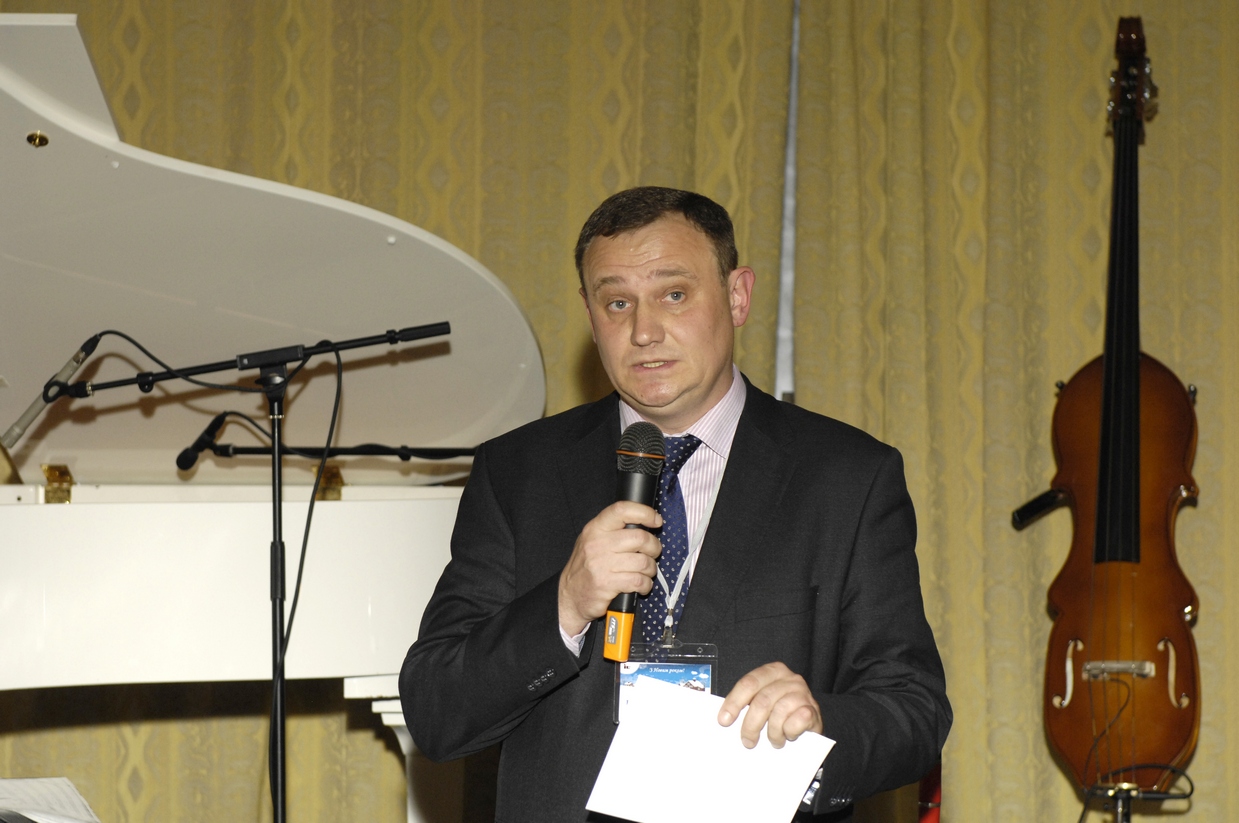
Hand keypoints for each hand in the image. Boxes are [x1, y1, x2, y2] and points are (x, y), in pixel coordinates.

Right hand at [557, 501, 663, 635]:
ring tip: (645, 572)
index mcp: (595, 529)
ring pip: (643, 561)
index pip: (622, 510)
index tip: (656, 520)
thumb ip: (614, 531)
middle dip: (654, 548)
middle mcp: (597, 543)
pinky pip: (639, 580)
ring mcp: (601, 564)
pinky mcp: (607, 583)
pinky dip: (646, 584)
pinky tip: (641, 585)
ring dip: (651, 569)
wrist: (569, 597)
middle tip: (652, 554)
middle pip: (640, 537)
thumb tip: (645, 525)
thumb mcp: (592, 541)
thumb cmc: (585, 568)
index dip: (645, 513)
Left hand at [718, 662, 822, 748]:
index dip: (734, 702)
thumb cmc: (782, 712)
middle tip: (747, 741)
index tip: (723, 720)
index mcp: (773, 671)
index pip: (749, 683)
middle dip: (750, 725)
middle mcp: (789, 678)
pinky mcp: (813, 709)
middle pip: (762, 700)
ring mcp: (803, 693)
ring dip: (772, 732)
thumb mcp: (764, 702)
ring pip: (778, 712)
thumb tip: (725, 719)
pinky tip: (789, 735)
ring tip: (773, 740)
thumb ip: (749, 703)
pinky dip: (788, 732)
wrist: (810, 724)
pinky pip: (795, 722)